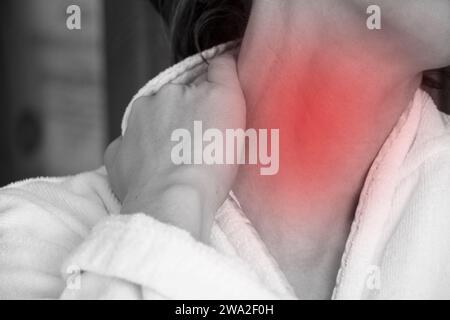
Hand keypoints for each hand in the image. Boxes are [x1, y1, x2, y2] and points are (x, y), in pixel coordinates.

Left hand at [104, 54, 245, 240]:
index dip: (210, 101)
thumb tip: (221, 56)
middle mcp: (146, 106)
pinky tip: (160, 172)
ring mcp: (128, 135)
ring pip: (150, 129)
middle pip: (171, 108)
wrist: (174, 200)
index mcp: (171, 91)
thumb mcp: (228, 102)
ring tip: (183, 163)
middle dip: (186, 120)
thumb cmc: (206, 157)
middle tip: (203, 145)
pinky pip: (130, 153)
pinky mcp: (117, 161)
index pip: (195, 85)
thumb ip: (223, 71)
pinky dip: (143, 159)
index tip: (217, 120)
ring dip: (164, 139)